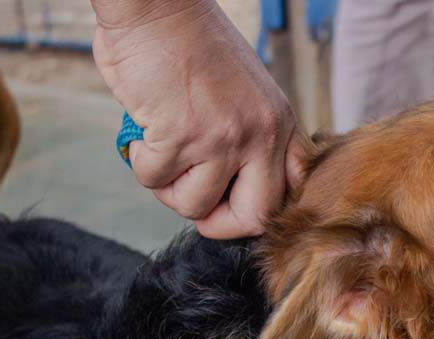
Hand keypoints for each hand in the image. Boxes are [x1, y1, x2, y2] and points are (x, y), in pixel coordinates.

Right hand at [91, 0, 306, 237]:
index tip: (234, 202)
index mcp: (280, 124)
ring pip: (195, 204)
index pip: (292, 192)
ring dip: (169, 187)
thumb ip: (249, 137)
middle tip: (197, 203)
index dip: (260, 208)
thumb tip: (231, 186)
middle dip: (219, 222)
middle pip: (254, 216)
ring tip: (163, 152)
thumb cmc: (191, 45)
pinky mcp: (180, 136)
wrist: (158, 4)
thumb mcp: (246, 93)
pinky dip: (141, 162)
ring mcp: (223, 138)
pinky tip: (145, 130)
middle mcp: (261, 135)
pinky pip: (154, 179)